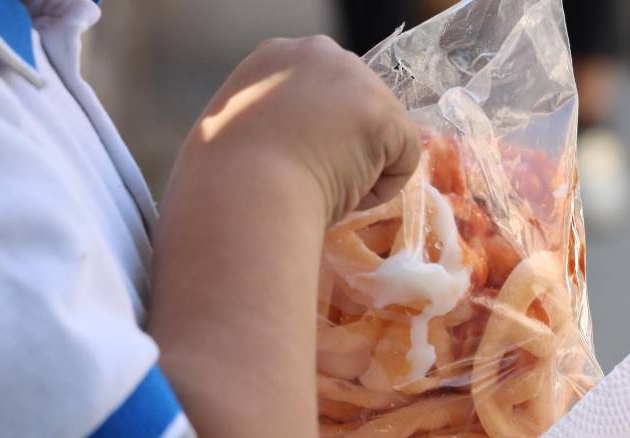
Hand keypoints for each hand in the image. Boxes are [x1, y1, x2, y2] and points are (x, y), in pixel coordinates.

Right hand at [174, 35, 420, 222]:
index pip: (318, 91)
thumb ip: (273, 122)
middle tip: (311, 179)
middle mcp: (317, 52)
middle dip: (344, 144)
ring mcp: (354, 77)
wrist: (242, 194)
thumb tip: (292, 147)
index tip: (294, 164)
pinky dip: (381, 188)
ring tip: (319, 186)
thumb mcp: (237, 132)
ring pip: (381, 132)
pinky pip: (404, 157)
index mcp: (274, 56)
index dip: (314, 133)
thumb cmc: (224, 181)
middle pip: (356, 104)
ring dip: (359, 168)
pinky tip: (345, 194)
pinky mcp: (384, 112)